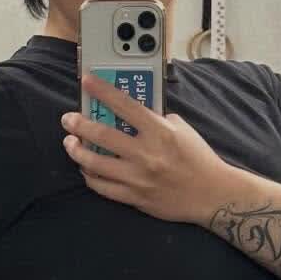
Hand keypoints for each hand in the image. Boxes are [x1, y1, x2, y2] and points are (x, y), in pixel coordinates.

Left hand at [60, 71, 231, 226]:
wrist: (212, 195)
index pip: (124, 105)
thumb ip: (157, 120)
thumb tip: (134, 114)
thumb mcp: (183, 129)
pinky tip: (85, 169)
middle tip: (68, 120)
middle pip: (102, 135)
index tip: (86, 82)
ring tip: (71, 144)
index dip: (102, 91)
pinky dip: (90, 177)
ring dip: (77, 152)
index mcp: (159, 132)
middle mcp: (146, 154)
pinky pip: (103, 188)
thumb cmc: (199, 159)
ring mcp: (138, 178)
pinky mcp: (135, 198)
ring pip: (95, 164)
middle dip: (79, 125)